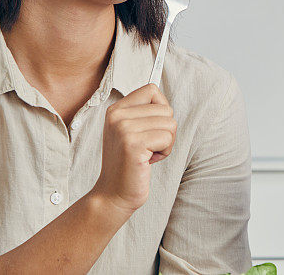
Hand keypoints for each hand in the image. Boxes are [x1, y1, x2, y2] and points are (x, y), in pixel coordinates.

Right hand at [91, 83, 176, 216]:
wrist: (113, 193)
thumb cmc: (129, 162)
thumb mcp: (131, 130)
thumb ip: (143, 112)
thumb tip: (163, 99)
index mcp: (116, 109)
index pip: (152, 90)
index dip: (160, 109)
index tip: (150, 128)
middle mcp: (117, 115)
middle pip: (166, 109)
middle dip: (165, 131)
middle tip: (147, 147)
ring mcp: (124, 129)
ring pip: (170, 124)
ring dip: (166, 143)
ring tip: (147, 154)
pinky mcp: (133, 144)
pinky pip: (167, 138)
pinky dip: (164, 152)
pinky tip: (147, 161)